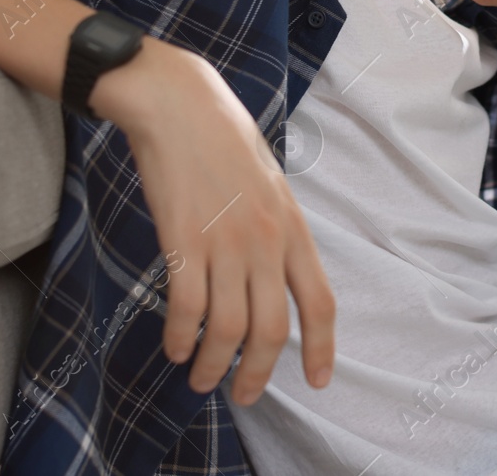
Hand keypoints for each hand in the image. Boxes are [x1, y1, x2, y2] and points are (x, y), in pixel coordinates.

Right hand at [89, 38, 335, 404]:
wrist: (178, 102)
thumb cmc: (223, 138)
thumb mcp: (270, 183)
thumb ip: (276, 231)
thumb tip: (275, 277)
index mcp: (292, 226)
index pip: (320, 301)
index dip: (322, 348)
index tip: (319, 380)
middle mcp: (265, 240)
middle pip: (271, 328)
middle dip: (258, 373)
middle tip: (244, 394)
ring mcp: (223, 241)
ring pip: (226, 328)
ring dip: (213, 364)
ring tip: (201, 379)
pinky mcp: (181, 239)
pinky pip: (185, 307)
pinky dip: (179, 337)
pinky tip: (174, 346)